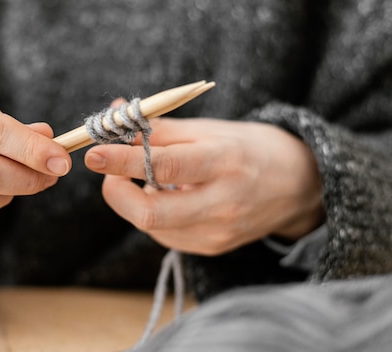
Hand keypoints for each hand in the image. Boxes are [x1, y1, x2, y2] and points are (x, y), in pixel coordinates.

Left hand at [85, 117, 323, 254]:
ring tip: (146, 177)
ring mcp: (217, 232)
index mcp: (224, 162)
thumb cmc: (249, 148)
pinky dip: (152, 214)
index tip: (94, 152)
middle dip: (116, 191)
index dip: (122, 161)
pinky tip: (167, 196)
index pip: (164, 166)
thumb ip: (159, 128)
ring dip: (133, 199)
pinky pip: (164, 234)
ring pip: (151, 225)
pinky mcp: (212, 248)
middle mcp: (222, 203)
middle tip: (108, 170)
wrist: (299, 186)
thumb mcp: (210, 129)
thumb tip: (114, 115)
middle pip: (149, 213)